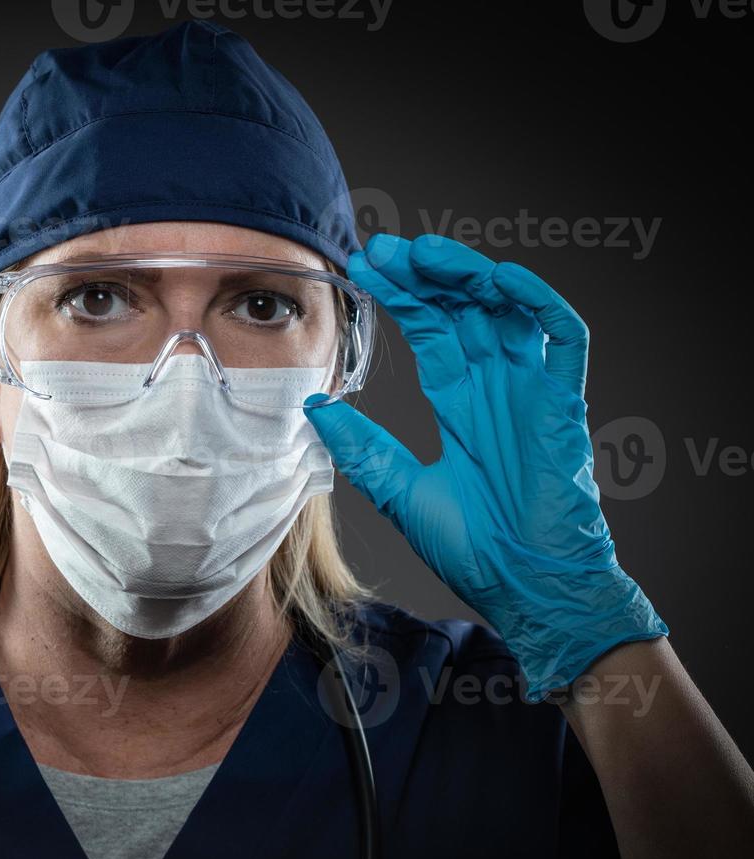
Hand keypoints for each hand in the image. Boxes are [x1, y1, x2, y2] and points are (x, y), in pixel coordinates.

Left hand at [304, 234, 665, 696]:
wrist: (526, 586)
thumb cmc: (475, 548)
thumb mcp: (400, 490)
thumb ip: (363, 447)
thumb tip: (314, 405)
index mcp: (460, 403)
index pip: (430, 331)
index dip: (402, 296)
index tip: (364, 269)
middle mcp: (496, 387)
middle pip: (463, 310)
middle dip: (425, 275)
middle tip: (384, 250)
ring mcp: (532, 391)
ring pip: (506, 309)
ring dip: (468, 275)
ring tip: (425, 253)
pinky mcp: (565, 403)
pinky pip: (563, 337)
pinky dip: (536, 302)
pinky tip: (497, 278)